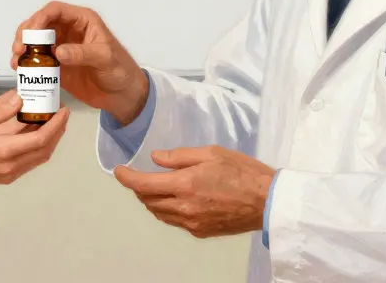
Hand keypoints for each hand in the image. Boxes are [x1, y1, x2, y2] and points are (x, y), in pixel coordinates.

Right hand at [0, 90, 68, 187]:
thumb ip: (0, 111)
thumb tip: (21, 99)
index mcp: (4, 151)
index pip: (41, 139)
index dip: (56, 125)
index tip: (63, 110)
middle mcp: (10, 166)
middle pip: (45, 151)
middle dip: (58, 132)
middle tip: (61, 113)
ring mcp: (8, 174)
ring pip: (38, 158)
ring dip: (50, 141)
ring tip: (51, 121)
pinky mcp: (4, 177)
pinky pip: (29, 162)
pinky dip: (37, 148)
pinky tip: (34, 133)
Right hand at [11, 1, 148, 123]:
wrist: (123, 95)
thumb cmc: (120, 70)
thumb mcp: (104, 58)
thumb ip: (82, 53)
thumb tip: (58, 52)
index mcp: (82, 21)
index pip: (55, 10)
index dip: (39, 18)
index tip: (29, 33)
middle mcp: (69, 30)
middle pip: (40, 24)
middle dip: (26, 33)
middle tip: (18, 49)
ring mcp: (61, 48)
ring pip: (35, 41)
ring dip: (23, 48)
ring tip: (16, 61)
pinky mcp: (57, 65)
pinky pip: (38, 60)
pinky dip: (27, 63)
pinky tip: (21, 70)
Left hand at [113, 146, 275, 238]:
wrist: (267, 201)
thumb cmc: (242, 171)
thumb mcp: (211, 153)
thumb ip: (179, 157)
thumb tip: (156, 159)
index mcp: (185, 185)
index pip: (143, 185)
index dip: (126, 178)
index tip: (118, 171)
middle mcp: (184, 208)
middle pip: (148, 201)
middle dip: (139, 188)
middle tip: (140, 175)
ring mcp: (191, 223)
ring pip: (159, 213)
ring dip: (151, 200)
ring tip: (155, 187)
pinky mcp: (200, 232)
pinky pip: (174, 221)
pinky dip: (167, 210)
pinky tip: (175, 200)